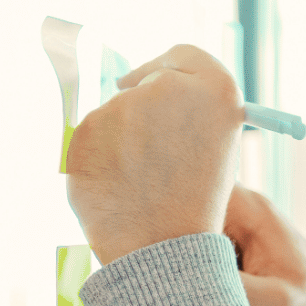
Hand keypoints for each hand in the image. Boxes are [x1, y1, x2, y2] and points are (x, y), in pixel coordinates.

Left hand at [64, 45, 240, 263]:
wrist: (164, 250)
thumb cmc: (194, 202)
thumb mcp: (215, 145)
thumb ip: (188, 109)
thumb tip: (142, 86)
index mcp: (216, 89)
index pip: (183, 56)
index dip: (167, 69)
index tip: (153, 84)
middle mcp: (169, 87)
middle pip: (145, 82)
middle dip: (143, 111)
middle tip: (153, 156)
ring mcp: (124, 107)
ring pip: (114, 114)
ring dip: (120, 140)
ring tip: (141, 182)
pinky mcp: (88, 129)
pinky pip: (90, 137)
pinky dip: (98, 158)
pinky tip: (116, 187)